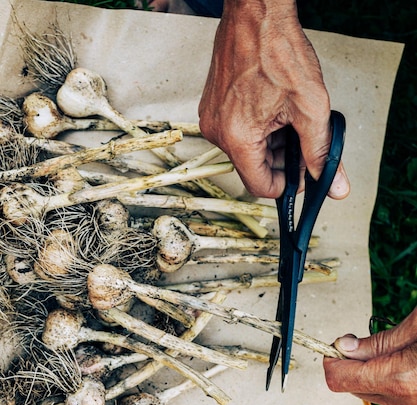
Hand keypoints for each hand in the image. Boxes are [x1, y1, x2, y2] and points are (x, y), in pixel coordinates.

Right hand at [198, 0, 349, 198]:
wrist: (256, 12)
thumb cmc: (278, 51)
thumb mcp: (311, 108)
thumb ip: (322, 153)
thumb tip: (334, 187)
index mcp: (238, 138)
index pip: (261, 186)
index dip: (288, 183)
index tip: (303, 170)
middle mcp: (218, 132)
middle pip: (254, 168)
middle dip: (282, 160)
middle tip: (303, 138)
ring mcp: (213, 119)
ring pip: (247, 150)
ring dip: (272, 143)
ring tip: (290, 117)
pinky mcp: (213, 107)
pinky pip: (238, 132)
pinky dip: (259, 129)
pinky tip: (274, 109)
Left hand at [323, 307, 416, 404]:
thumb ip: (378, 342)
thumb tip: (343, 347)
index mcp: (401, 378)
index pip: (338, 378)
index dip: (332, 359)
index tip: (337, 344)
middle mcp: (405, 402)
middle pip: (351, 386)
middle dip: (351, 363)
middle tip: (362, 341)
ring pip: (369, 391)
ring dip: (371, 371)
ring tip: (395, 350)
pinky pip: (389, 395)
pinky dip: (387, 378)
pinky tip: (404, 361)